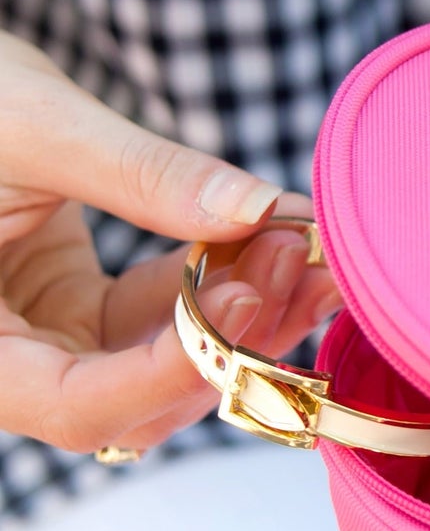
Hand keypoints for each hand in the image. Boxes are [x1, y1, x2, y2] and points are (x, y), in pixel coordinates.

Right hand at [0, 32, 336, 453]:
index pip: (77, 406)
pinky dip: (224, 279)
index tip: (241, 296)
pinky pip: (169, 317)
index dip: (170, 372)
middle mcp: (10, 366)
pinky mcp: (85, 311)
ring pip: (169, 364)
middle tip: (293, 248)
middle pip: (142, 399)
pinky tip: (278, 233)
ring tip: (300, 235)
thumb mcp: (31, 125)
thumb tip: (259, 207)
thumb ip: (140, 174)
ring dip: (246, 309)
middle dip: (233, 332)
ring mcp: (52, 342)